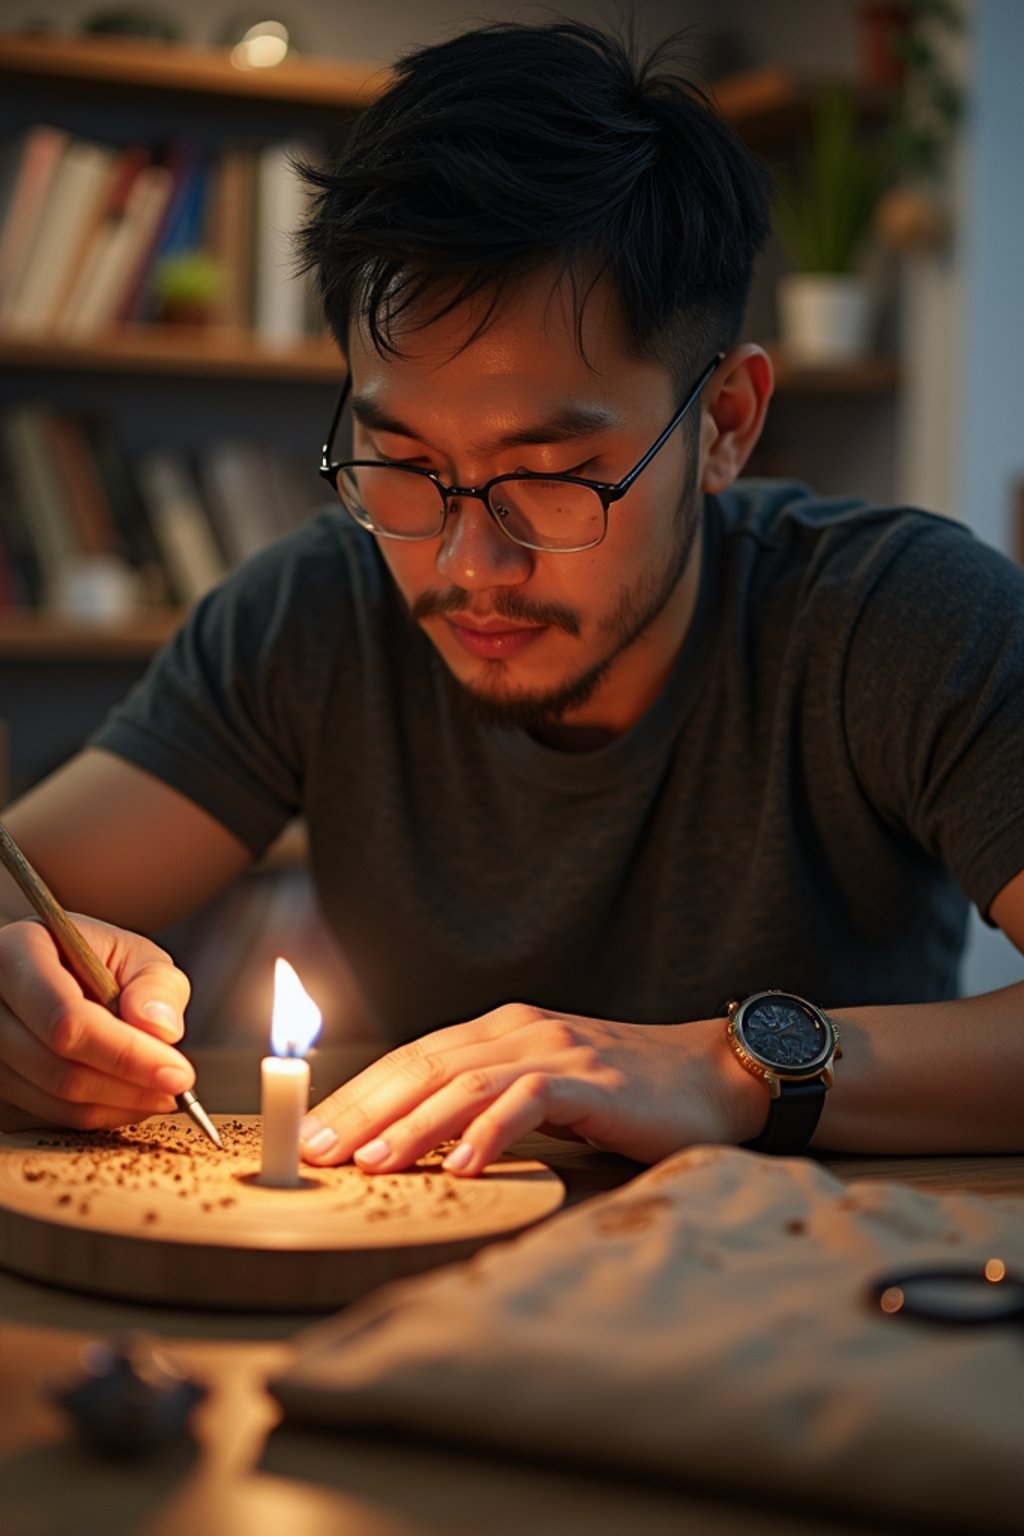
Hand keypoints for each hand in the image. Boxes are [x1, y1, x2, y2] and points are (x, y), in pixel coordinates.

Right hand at [0, 916, 193, 1132]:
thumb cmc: (96, 961)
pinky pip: (44, 1115)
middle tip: (178, 1088)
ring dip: (116, 1105)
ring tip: (159, 1091)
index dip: (126, 1054)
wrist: (52, 972)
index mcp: (17, 955)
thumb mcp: (133, 954)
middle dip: (129, 1086)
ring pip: (51, 1099)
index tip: (179, 1073)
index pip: (67, 1021)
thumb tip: (161, 1031)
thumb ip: (156, 985)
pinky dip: (95, 1114)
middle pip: (57, 1068)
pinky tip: (126, 1096)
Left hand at [300, 1002, 765, 1174]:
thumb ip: (490, 1104)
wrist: (713, 1075)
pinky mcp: (591, 1079)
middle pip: (424, 1065)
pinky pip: (528, 1100)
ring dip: (413, 1124)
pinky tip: (460, 1165)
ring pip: (466, 1081)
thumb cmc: (627, 1095)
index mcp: (502, 1030)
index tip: (311, 1132)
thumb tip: (419, 1148)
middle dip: (364, 1109)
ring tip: (373, 1163)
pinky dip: (489, 1132)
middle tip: (317, 1152)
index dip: (358, 1093)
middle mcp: (520, 1030)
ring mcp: (556, 1049)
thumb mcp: (546, 1091)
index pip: (413, 1057)